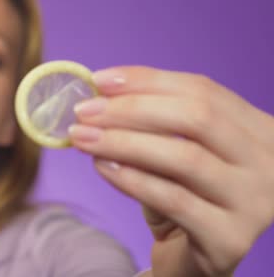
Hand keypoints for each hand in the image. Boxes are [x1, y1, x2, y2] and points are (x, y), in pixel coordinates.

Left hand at [68, 66, 273, 276]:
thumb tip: (100, 95)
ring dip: (123, 142)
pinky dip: (132, 179)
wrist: (192, 257)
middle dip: (131, 109)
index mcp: (257, 130)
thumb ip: (151, 122)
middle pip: (197, 117)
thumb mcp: (172, 150)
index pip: (202, 90)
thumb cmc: (182, 195)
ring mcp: (255, 201)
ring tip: (83, 138)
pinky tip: (102, 167)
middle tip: (84, 112)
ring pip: (183, 157)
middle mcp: (267, 162)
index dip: (146, 81)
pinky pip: (173, 199)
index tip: (98, 80)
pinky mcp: (230, 238)